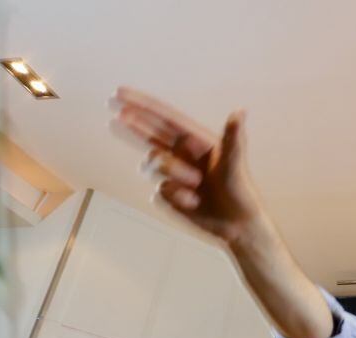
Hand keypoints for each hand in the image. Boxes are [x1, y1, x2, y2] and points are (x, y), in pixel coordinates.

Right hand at [110, 87, 267, 243]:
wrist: (237, 226)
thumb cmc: (241, 192)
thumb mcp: (236, 165)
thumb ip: (233, 138)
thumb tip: (240, 111)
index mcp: (196, 141)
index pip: (164, 117)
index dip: (141, 104)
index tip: (119, 92)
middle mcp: (181, 154)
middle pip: (148, 134)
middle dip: (132, 124)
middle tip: (114, 116)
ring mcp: (172, 175)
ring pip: (151, 164)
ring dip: (171, 172)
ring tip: (196, 184)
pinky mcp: (168, 195)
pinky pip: (158, 191)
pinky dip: (175, 198)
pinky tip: (193, 203)